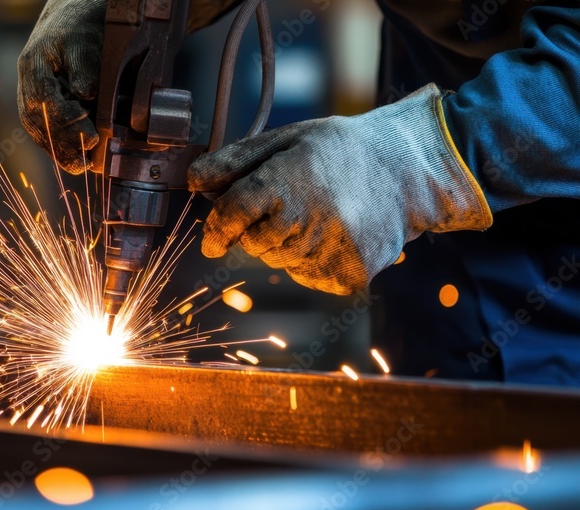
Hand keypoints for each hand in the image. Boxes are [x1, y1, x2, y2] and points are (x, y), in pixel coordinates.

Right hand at [17, 0, 104, 174]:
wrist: (66, 23)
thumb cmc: (77, 30)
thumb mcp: (84, 41)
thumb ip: (84, 66)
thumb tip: (86, 93)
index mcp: (33, 68)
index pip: (47, 104)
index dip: (70, 124)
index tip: (91, 135)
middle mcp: (25, 89)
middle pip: (41, 126)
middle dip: (67, 147)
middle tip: (91, 159)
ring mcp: (28, 103)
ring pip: (41, 137)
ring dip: (63, 154)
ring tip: (85, 165)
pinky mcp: (36, 114)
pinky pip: (45, 137)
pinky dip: (61, 150)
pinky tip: (78, 159)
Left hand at [188, 84, 492, 294]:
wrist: (411, 172)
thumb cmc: (341, 151)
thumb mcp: (285, 140)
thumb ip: (234, 162)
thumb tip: (193, 183)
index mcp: (285, 182)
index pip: (231, 216)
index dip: (216, 228)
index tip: (213, 239)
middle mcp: (305, 220)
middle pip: (252, 244)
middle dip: (258, 229)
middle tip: (290, 204)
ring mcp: (328, 252)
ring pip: (278, 261)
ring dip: (286, 244)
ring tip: (320, 212)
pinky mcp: (345, 276)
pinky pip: (305, 275)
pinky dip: (310, 259)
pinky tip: (335, 232)